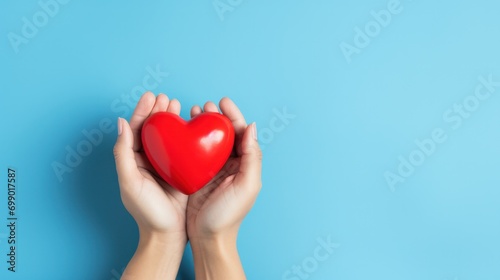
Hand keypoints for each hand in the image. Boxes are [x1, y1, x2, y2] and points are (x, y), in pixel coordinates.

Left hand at [113, 92, 186, 279]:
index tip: (151, 96)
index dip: (142, 111)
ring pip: (167, 136)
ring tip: (177, 105)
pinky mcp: (181, 171)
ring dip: (171, 120)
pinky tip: (191, 127)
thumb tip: (122, 123)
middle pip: (152, 130)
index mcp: (133, 161)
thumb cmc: (146, 211)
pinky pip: (182, 148)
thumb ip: (123, 153)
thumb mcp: (130, 182)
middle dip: (158, 111)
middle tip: (166, 98)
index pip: (136, 130)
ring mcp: (165, 165)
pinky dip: (185, 135)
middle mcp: (148, 160)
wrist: (167, 234)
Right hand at [187, 98, 261, 279]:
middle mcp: (231, 164)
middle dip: (216, 117)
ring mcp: (213, 169)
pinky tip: (181, 132)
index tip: (222, 101)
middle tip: (204, 105)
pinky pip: (195, 152)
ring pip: (209, 140)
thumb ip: (252, 157)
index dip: (233, 116)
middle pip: (224, 134)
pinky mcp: (197, 176)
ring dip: (202, 125)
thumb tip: (252, 127)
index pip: (241, 134)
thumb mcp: (246, 187)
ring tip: (192, 111)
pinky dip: (190, 139)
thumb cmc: (229, 216)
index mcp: (245, 165)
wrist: (208, 239)